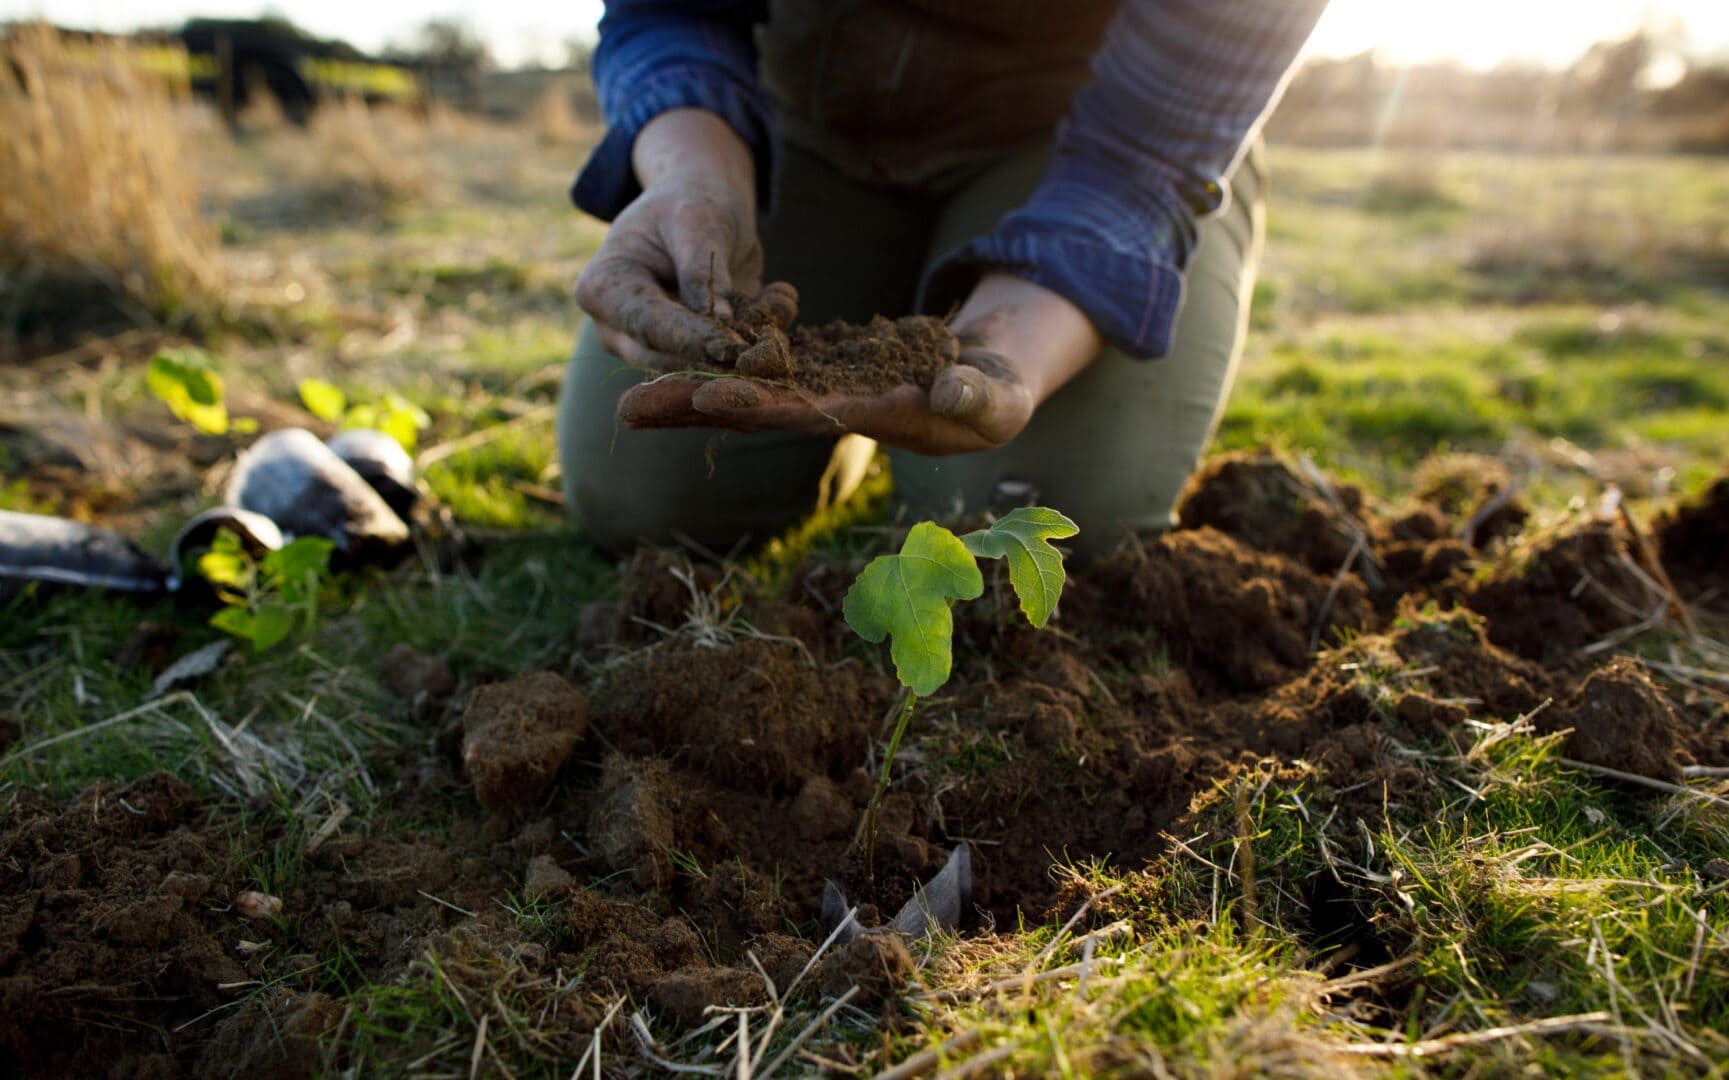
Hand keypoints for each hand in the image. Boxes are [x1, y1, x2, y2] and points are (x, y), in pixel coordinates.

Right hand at [574, 109, 762, 369]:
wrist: (701, 207)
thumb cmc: (688, 204)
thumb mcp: (695, 222)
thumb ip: (702, 270)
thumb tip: (720, 321)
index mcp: (603, 287)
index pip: (646, 324)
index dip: (690, 338)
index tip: (731, 345)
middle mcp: (618, 327)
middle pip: (665, 357)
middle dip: (717, 354)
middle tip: (764, 346)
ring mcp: (651, 345)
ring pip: (697, 367)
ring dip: (745, 343)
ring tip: (780, 297)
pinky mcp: (689, 352)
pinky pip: (723, 360)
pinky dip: (760, 333)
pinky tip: (781, 295)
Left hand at [617, 273, 1103, 455]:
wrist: (993, 377)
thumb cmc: (1004, 395)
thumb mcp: (1003, 396)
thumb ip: (980, 395)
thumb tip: (947, 390)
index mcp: (875, 418)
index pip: (806, 413)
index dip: (758, 407)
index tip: (706, 400)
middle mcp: (834, 411)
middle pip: (753, 409)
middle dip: (693, 409)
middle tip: (626, 408)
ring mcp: (821, 389)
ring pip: (745, 389)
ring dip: (688, 390)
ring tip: (628, 390)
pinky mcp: (818, 367)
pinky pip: (758, 364)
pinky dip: (718, 362)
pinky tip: (672, 358)